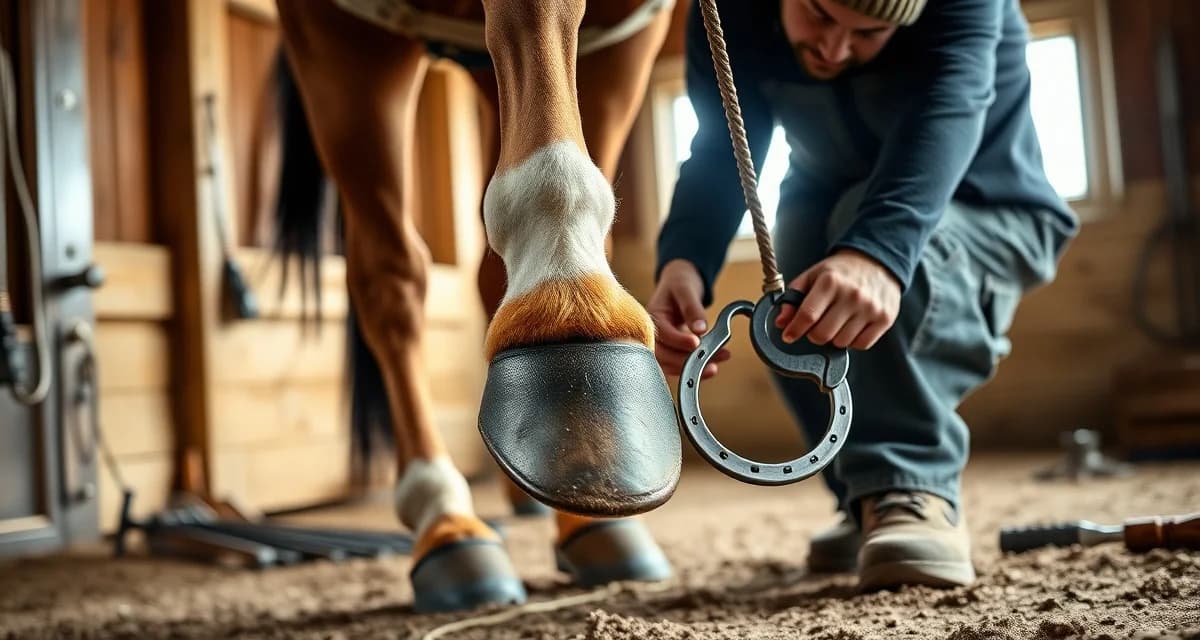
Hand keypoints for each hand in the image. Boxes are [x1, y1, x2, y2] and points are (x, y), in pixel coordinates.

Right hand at [647, 259, 730, 378]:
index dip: (678, 340)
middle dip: (686, 362)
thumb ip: (692, 308)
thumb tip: (700, 329)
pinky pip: (678, 364)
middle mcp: (653, 333)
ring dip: (692, 368)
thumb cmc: (679, 283)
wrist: (678, 282)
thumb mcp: (685, 289)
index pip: (662, 333)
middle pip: (663, 355)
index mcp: (652, 316)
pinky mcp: (670, 350)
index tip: (696, 343)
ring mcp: (660, 343)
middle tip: (710, 364)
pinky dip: (693, 367)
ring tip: (715, 367)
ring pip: (670, 364)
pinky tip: (712, 365)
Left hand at [775, 249, 900, 349]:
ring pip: (841, 342)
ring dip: (833, 338)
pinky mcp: (885, 319)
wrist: (877, 262)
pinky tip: (851, 326)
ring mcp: (871, 308)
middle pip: (822, 334)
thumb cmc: (841, 272)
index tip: (788, 335)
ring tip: (836, 322)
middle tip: (816, 326)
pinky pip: (861, 345)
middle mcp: (852, 295)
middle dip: (813, 334)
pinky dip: (852, 341)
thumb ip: (793, 297)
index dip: (794, 330)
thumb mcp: (812, 276)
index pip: (807, 316)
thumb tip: (781, 322)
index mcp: (831, 282)